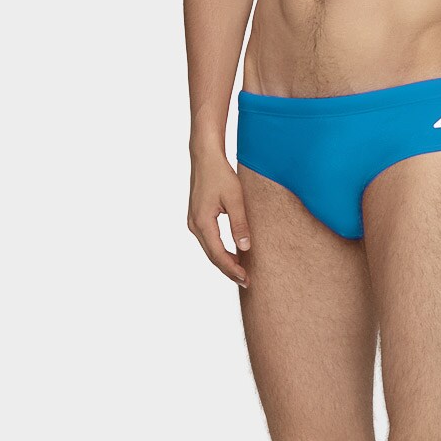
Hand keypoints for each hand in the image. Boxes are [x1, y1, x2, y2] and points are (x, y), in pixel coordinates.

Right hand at [187, 146, 250, 286]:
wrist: (205, 158)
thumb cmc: (221, 175)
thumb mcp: (235, 199)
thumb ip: (240, 224)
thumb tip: (245, 247)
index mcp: (202, 222)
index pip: (218, 254)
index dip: (232, 268)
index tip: (246, 278)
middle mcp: (194, 225)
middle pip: (212, 256)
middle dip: (229, 270)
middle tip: (246, 281)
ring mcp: (194, 222)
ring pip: (210, 250)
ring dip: (225, 262)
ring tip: (241, 272)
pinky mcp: (197, 218)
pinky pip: (209, 241)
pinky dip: (220, 251)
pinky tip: (233, 255)